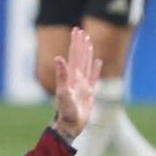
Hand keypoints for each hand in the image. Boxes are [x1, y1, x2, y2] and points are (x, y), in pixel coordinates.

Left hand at [50, 26, 100, 140]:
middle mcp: (76, 78)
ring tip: (88, 41)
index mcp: (71, 76)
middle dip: (80, 43)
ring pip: (86, 64)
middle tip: (81, 30)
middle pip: (80, 56)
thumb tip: (58, 57)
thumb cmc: (65, 111)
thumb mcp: (63, 92)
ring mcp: (82, 84)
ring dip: (87, 52)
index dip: (76, 42)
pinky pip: (93, 77)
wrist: (70, 125)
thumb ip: (61, 75)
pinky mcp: (89, 92)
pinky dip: (96, 68)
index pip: (74, 55)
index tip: (77, 30)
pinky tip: (98, 61)